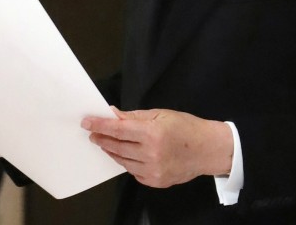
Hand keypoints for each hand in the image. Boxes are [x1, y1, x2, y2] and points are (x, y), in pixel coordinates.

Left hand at [82, 107, 232, 187]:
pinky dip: (126, 162)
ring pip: (122, 161)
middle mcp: (151, 153)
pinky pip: (133, 171)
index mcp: (152, 133)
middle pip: (117, 146)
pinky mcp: (156, 181)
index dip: (99, 125)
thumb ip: (134, 117)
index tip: (86, 123)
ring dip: (112, 151)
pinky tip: (125, 154)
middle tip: (93, 133)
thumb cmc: (186, 128)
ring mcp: (153, 170)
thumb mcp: (160, 114)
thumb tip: (113, 114)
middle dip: (102, 138)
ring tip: (106, 142)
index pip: (117, 129)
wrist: (208, 150)